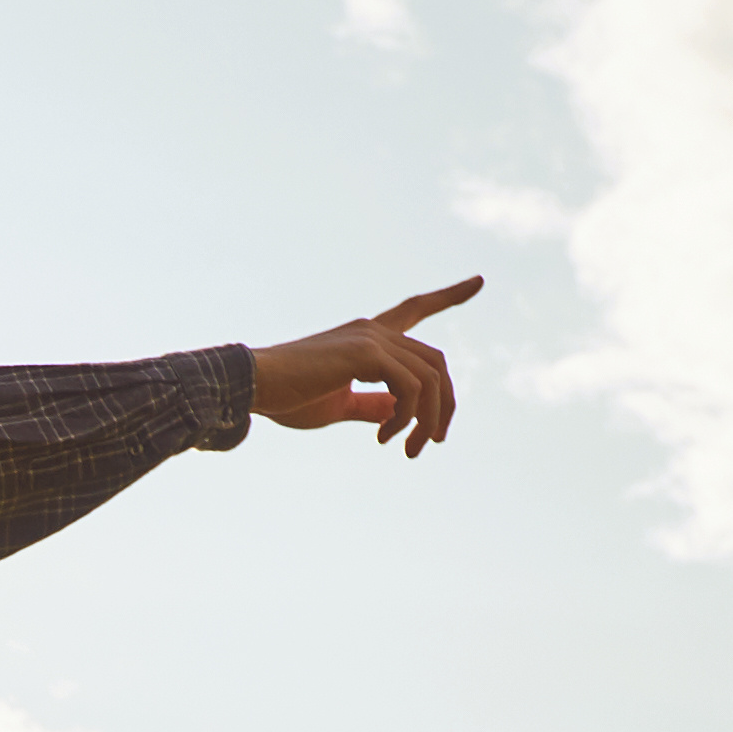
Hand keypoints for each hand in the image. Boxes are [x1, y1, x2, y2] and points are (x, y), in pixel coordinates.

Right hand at [243, 277, 475, 453]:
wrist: (253, 386)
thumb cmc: (286, 398)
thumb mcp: (337, 406)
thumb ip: (370, 406)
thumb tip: (397, 413)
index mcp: (366, 337)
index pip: (415, 308)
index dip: (448, 296)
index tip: (479, 282)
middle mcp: (373, 330)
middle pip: (437, 363)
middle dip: (446, 407)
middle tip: (432, 444)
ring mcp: (370, 338)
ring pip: (431, 378)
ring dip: (428, 421)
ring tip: (409, 449)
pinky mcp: (365, 353)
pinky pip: (411, 388)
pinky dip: (406, 418)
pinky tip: (383, 437)